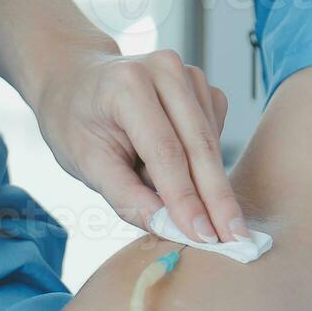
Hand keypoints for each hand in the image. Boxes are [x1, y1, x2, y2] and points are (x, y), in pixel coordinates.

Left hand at [32, 46, 248, 243]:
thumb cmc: (75, 122)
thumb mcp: (87, 164)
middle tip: (236, 240)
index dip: (186, 198)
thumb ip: (128, 198)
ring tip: (181, 203)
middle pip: (199, 146)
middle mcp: (164, 70)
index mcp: (127, 85)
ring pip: (211, 144)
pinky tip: (179, 167)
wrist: (75, 78)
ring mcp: (189, 74)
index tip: (205, 237)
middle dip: (218, 199)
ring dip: (207, 185)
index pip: (165, 152)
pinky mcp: (203, 87)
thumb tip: (173, 229)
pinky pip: (214, 136)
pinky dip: (203, 164)